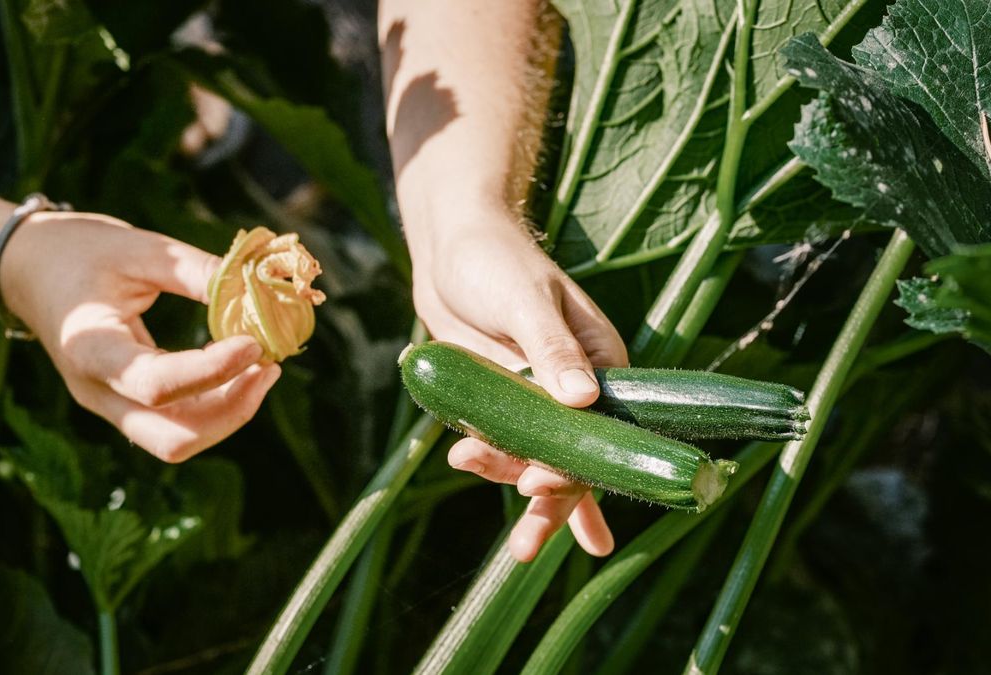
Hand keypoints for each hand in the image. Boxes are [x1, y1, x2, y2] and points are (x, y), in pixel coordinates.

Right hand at [0, 212, 280, 461]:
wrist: (28, 269)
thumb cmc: (80, 251)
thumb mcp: (138, 247)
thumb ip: (196, 271)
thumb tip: (260, 289)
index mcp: (88, 349)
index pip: (156, 384)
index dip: (212, 371)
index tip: (255, 342)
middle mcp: (96, 392)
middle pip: (171, 438)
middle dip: (230, 411)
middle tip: (269, 365)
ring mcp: (109, 406)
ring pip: (177, 441)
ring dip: (229, 413)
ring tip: (265, 367)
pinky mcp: (125, 405)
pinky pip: (176, 425)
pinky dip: (216, 407)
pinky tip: (242, 371)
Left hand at [411, 210, 628, 561]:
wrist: (450, 245)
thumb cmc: (495, 258)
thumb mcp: (525, 300)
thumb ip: (551, 349)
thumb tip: (583, 398)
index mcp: (603, 362)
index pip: (602, 430)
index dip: (574, 466)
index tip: (538, 486)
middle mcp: (577, 388)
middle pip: (573, 458)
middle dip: (551, 503)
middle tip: (526, 547)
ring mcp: (538, 396)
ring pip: (534, 456)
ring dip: (506, 475)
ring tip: (464, 462)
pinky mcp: (503, 398)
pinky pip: (503, 442)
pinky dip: (492, 461)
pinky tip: (475, 473)